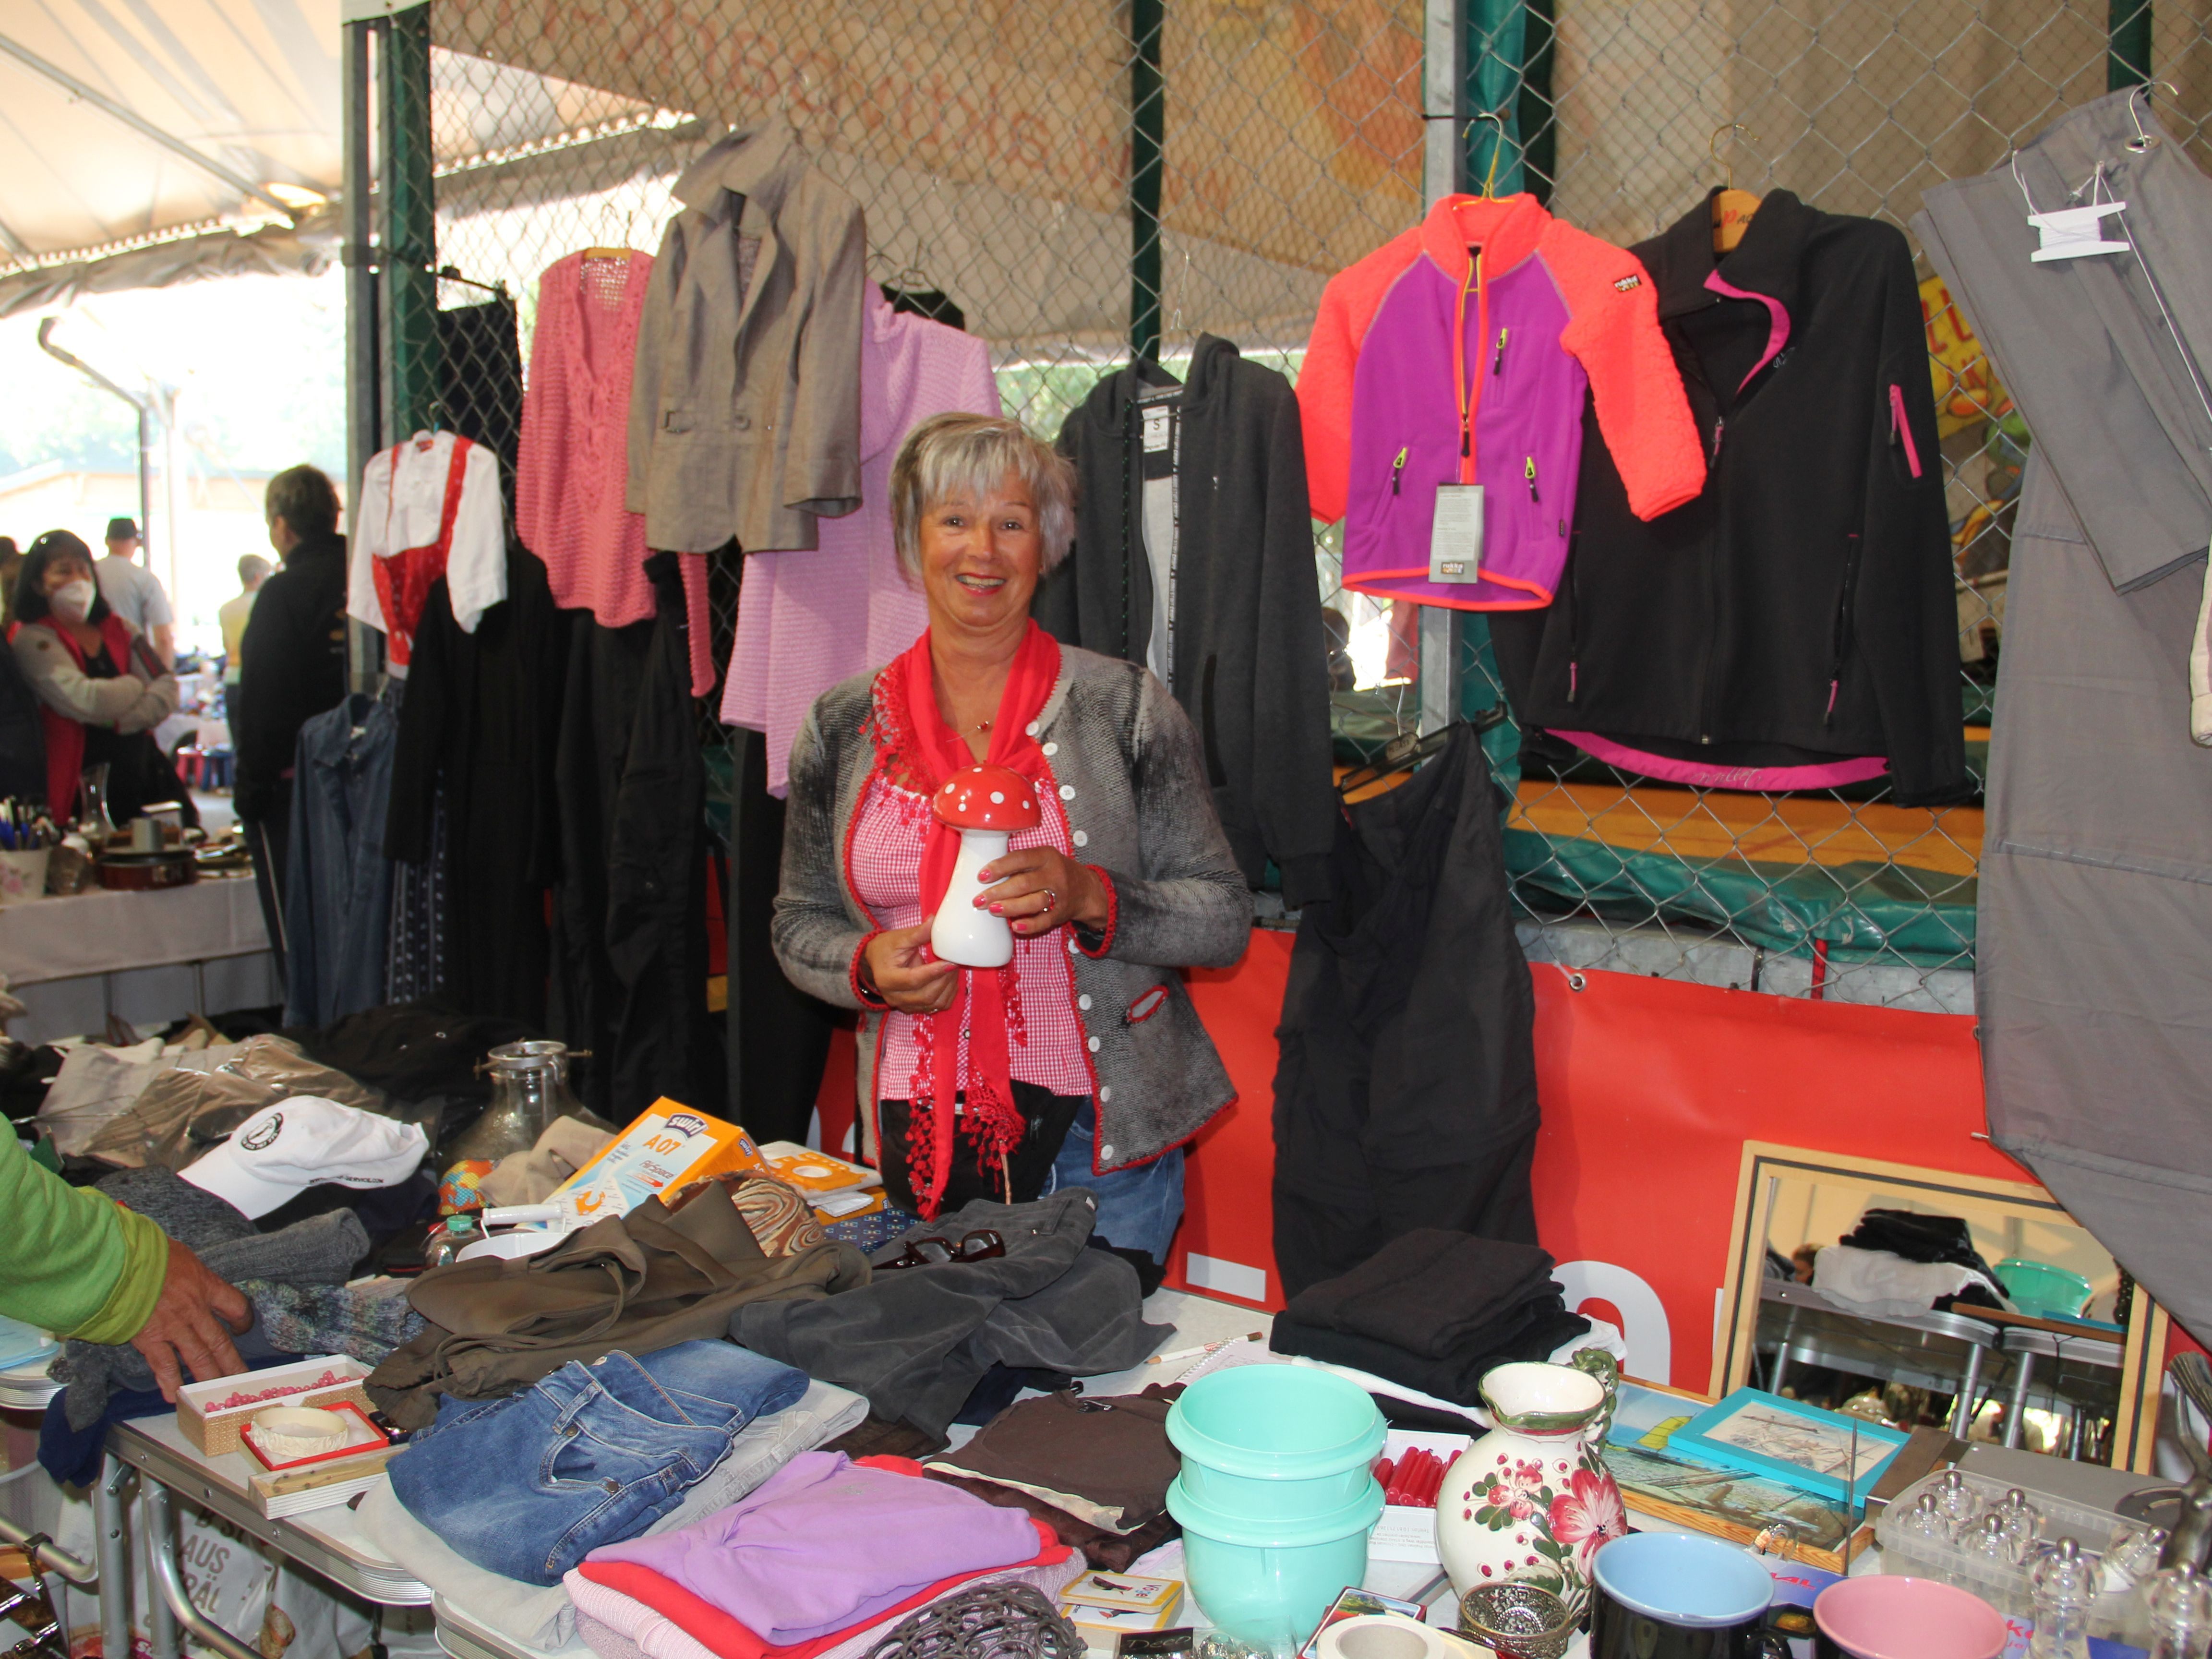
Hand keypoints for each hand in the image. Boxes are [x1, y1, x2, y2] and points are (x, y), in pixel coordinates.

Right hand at [129, 1239, 250, 1401]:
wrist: (118, 1262)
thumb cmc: (144, 1251)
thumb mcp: (177, 1254)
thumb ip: (186, 1270)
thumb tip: (184, 1272)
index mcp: (204, 1285)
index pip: (235, 1304)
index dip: (243, 1318)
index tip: (243, 1327)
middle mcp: (194, 1309)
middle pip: (220, 1340)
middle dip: (232, 1362)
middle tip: (243, 1378)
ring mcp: (173, 1326)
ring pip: (198, 1357)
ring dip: (208, 1377)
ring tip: (216, 1393)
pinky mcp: (149, 1338)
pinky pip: (164, 1365)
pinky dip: (169, 1382)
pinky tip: (174, 1396)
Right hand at [861, 921, 959, 1013]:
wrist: (876, 962)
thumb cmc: (886, 948)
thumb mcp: (899, 938)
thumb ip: (918, 933)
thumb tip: (934, 921)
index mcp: (887, 979)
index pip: (913, 980)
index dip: (934, 972)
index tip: (950, 962)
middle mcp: (894, 996)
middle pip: (926, 995)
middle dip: (945, 980)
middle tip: (955, 963)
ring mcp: (904, 1005)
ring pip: (934, 1004)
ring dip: (949, 988)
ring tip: (953, 970)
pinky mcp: (914, 1009)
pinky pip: (936, 1008)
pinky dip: (947, 996)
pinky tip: (949, 981)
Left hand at [975, 847, 1107, 935]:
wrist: (1086, 889)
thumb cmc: (1054, 871)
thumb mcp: (1042, 859)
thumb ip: (1019, 863)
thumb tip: (985, 875)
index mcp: (1046, 856)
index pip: (1020, 859)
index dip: (999, 867)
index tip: (981, 877)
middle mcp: (1054, 874)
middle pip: (1024, 883)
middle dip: (998, 892)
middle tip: (978, 900)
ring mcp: (1059, 895)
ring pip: (1033, 902)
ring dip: (1011, 907)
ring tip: (992, 910)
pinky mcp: (1061, 913)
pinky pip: (1044, 921)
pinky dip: (1029, 925)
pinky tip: (1015, 926)